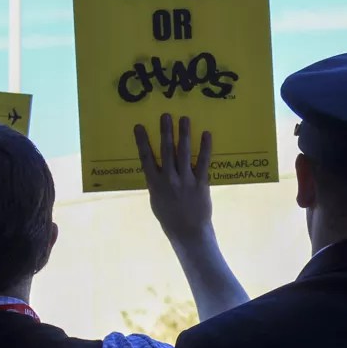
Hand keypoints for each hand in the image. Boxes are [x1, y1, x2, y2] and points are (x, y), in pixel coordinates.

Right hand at [135, 114, 213, 242]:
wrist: (188, 232)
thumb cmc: (170, 218)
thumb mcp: (156, 201)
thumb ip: (156, 183)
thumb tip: (155, 169)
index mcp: (154, 184)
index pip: (146, 158)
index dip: (142, 141)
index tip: (139, 126)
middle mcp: (169, 179)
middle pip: (166, 151)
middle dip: (166, 131)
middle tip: (165, 115)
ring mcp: (185, 180)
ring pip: (183, 152)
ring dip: (184, 134)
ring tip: (184, 118)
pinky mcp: (201, 183)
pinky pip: (203, 162)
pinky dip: (205, 147)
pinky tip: (207, 134)